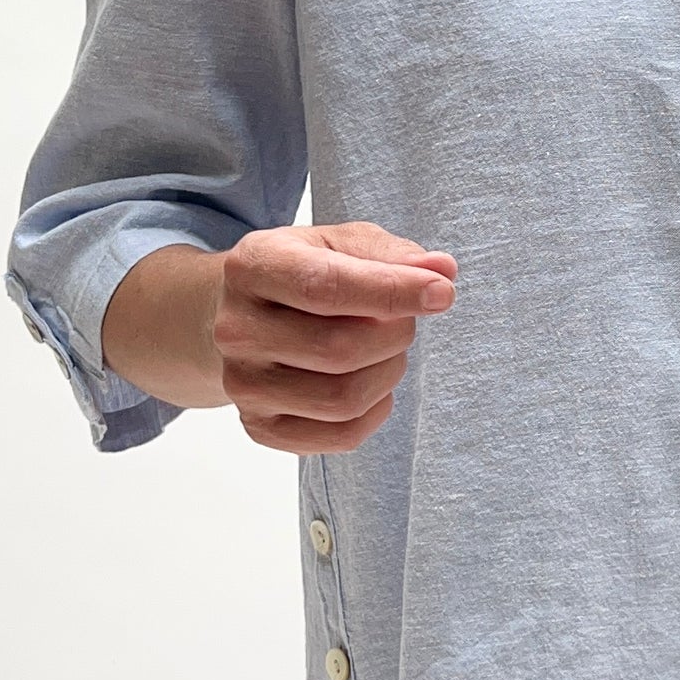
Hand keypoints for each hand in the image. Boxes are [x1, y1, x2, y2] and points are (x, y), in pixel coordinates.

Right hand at [211, 221, 457, 453]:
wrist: (245, 318)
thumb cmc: (303, 273)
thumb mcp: (339, 243)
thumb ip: (390, 253)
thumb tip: (442, 269)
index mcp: (253, 267)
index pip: (326, 288)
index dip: (392, 292)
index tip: (441, 293)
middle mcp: (237, 329)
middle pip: (340, 349)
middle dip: (395, 334)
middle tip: (401, 319)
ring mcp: (243, 384)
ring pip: (344, 398)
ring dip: (389, 371)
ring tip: (385, 348)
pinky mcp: (260, 427)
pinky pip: (341, 435)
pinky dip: (376, 410)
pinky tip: (371, 380)